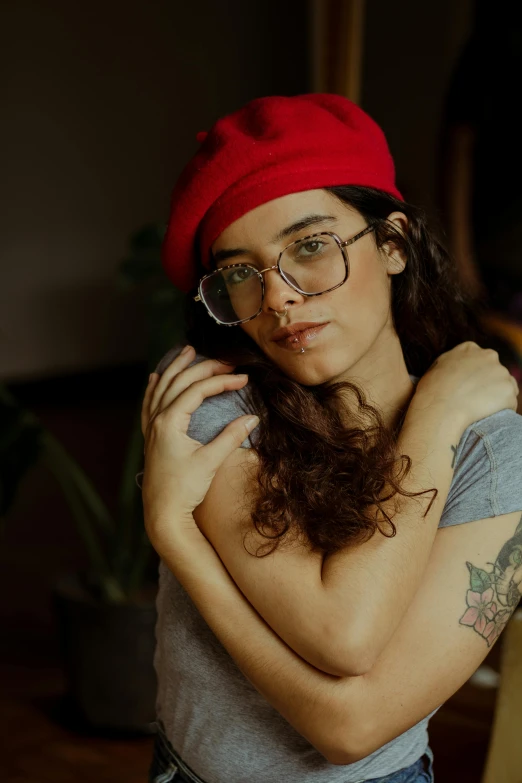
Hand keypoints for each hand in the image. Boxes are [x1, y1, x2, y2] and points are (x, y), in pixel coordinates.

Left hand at [140, 346, 258, 552]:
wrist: (163, 513)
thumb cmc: (185, 489)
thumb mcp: (211, 461)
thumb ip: (231, 437)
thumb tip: (253, 418)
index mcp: (170, 422)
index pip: (198, 390)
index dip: (222, 381)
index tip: (244, 378)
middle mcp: (157, 420)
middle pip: (179, 382)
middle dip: (203, 368)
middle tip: (226, 362)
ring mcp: (152, 428)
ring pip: (161, 388)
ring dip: (175, 368)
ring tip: (187, 351)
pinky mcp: (151, 437)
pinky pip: (150, 403)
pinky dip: (155, 387)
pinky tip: (155, 378)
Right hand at [410, 341, 518, 432]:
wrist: (440, 410)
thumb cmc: (432, 392)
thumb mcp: (437, 367)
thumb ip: (452, 362)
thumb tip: (456, 366)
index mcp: (470, 349)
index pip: (481, 360)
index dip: (476, 375)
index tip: (468, 387)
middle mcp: (489, 356)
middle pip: (495, 372)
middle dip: (488, 385)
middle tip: (474, 400)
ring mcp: (501, 373)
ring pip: (504, 387)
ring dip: (496, 397)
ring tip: (479, 410)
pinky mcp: (508, 392)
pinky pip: (509, 403)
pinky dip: (501, 410)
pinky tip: (484, 415)